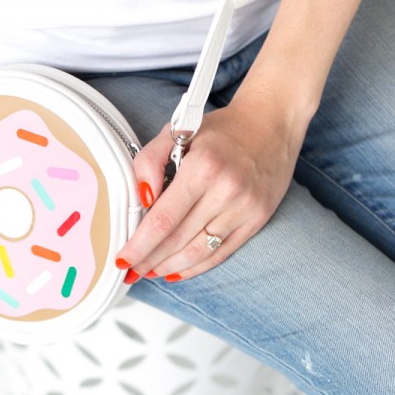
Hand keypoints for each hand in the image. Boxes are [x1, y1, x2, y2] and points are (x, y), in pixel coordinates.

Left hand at [115, 93, 308, 281]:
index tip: (122, 260)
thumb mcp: (178, 130)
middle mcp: (226, 191)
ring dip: (169, 268)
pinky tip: (175, 271)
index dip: (139, 245)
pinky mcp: (255, 221)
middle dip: (148, 261)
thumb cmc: (220, 131)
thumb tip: (141, 198)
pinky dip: (195, 267)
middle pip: (177, 240)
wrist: (272, 122)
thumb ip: (149, 161)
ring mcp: (243, 209)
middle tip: (129, 272)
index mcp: (203, 167)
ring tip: (149, 272)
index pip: (163, 219)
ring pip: (198, 253)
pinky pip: (220, 254)